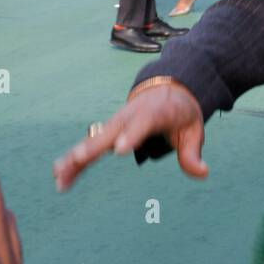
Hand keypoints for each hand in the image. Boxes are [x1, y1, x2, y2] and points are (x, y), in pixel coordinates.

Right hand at [53, 81, 205, 190]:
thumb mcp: (193, 129)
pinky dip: (74, 159)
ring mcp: (116, 123)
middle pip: (109, 132)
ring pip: (93, 140)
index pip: (142, 124)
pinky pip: (89, 146)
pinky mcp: (107, 131)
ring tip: (60, 175)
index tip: (120, 149)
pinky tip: (60, 176)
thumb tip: (203, 173)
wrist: (167, 87)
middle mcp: (129, 117)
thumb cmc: (181, 111)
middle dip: (93, 147)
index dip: (131, 135)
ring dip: (75, 157)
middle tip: (78, 160)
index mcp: (154, 113)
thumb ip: (193, 153)